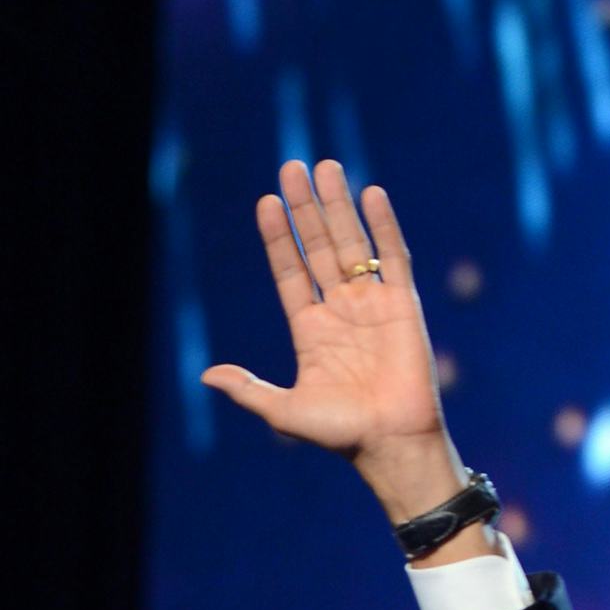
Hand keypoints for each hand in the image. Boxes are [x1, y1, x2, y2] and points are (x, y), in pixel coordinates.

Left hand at [202, 162, 474, 530]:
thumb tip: (205, 375)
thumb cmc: (339, 433)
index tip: (266, 203)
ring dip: (338, 205)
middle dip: (306, 209)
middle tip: (292, 167)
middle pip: (318, 247)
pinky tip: (370, 195)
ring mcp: (372, 302)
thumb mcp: (282, 411)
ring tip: (325, 166)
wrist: (390, 442)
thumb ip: (247, 389)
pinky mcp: (404, 303)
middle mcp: (340, 309)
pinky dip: (383, 226)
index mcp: (310, 329)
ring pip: (352, 242)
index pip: (290, 272)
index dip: (278, 239)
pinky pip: (393, 256)